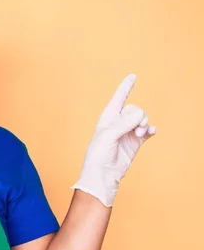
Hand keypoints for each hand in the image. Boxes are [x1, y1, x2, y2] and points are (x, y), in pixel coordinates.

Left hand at [71, 74, 155, 206]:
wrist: (103, 174)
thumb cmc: (99, 155)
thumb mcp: (107, 136)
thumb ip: (123, 123)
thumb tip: (139, 115)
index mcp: (107, 117)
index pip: (118, 98)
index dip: (125, 87)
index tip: (133, 75)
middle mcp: (118, 122)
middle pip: (135, 109)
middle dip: (138, 116)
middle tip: (135, 128)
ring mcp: (128, 131)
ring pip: (142, 119)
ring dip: (143, 124)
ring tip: (139, 134)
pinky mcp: (135, 141)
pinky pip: (147, 130)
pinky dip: (150, 130)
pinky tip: (150, 132)